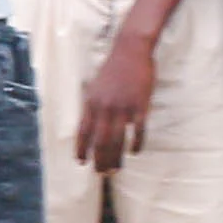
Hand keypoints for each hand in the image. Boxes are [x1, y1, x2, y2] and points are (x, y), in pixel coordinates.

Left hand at [79, 38, 159, 172]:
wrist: (130, 50)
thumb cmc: (113, 68)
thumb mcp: (95, 86)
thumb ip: (92, 106)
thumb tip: (89, 126)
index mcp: (91, 102)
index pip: (83, 131)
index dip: (81, 148)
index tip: (81, 162)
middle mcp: (105, 107)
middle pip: (100, 141)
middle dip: (100, 160)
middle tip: (101, 172)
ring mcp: (123, 107)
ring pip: (118, 140)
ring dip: (116, 157)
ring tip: (115, 169)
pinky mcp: (140, 105)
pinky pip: (138, 131)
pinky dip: (136, 143)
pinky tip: (135, 152)